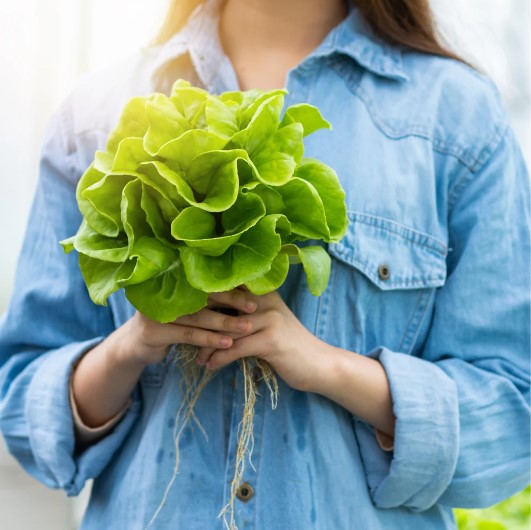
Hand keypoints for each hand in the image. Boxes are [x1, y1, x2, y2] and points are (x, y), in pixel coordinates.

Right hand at [118, 288, 257, 366]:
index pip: (205, 280)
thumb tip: (242, 291)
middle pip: (204, 295)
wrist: (134, 346)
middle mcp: (164, 292)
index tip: (252, 288)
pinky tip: (227, 343)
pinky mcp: (154, 332)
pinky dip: (210, 339)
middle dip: (231, 300)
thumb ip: (205, 300)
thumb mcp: (185, 309)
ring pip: (199, 317)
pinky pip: (189, 335)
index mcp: (174, 282)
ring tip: (247, 327)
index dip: (229, 283)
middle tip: (253, 306)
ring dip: (225, 322)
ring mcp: (157, 311)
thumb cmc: (169, 324)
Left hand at [196, 290, 328, 391]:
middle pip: (223, 304)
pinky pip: (235, 348)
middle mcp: (265, 300)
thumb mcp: (269, 322)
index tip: (184, 309)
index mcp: (264, 292)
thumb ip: (247, 313)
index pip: (228, 287)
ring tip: (195, 357)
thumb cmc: (289, 345)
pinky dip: (219, 359)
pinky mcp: (270, 340)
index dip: (205, 296)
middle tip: (182, 332)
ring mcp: (269, 319)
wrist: (319, 364)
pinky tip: (209, 366)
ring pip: (226, 330)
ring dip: (207, 346)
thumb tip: (215, 314)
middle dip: (200, 319)